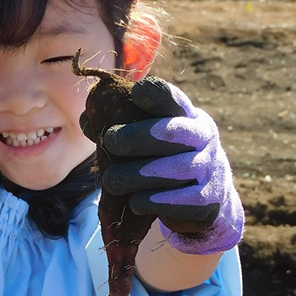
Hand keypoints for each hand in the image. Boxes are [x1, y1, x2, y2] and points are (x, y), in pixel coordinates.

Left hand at [97, 77, 243, 254]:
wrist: (205, 195)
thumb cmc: (166, 157)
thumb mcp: (151, 137)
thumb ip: (122, 126)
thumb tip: (87, 120)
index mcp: (187, 116)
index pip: (174, 99)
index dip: (156, 94)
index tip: (136, 93)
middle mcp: (203, 138)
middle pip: (173, 132)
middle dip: (137, 137)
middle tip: (109, 141)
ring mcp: (209, 168)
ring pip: (176, 169)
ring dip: (138, 175)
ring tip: (111, 180)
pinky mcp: (208, 200)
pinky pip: (182, 200)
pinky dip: (155, 201)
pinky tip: (135, 202)